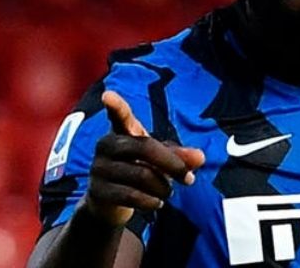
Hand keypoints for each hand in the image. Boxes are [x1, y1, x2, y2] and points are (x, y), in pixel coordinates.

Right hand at [85, 91, 204, 226]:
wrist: (109, 205)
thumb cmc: (137, 171)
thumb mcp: (159, 161)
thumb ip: (179, 156)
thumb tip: (201, 157)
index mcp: (122, 132)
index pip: (119, 116)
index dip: (116, 106)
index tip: (108, 95)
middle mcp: (106, 146)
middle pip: (145, 148)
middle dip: (173, 164)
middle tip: (189, 179)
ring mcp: (99, 168)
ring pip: (141, 175)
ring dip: (163, 187)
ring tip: (168, 192)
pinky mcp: (98, 191)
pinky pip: (130, 195)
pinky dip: (150, 201)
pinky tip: (157, 203)